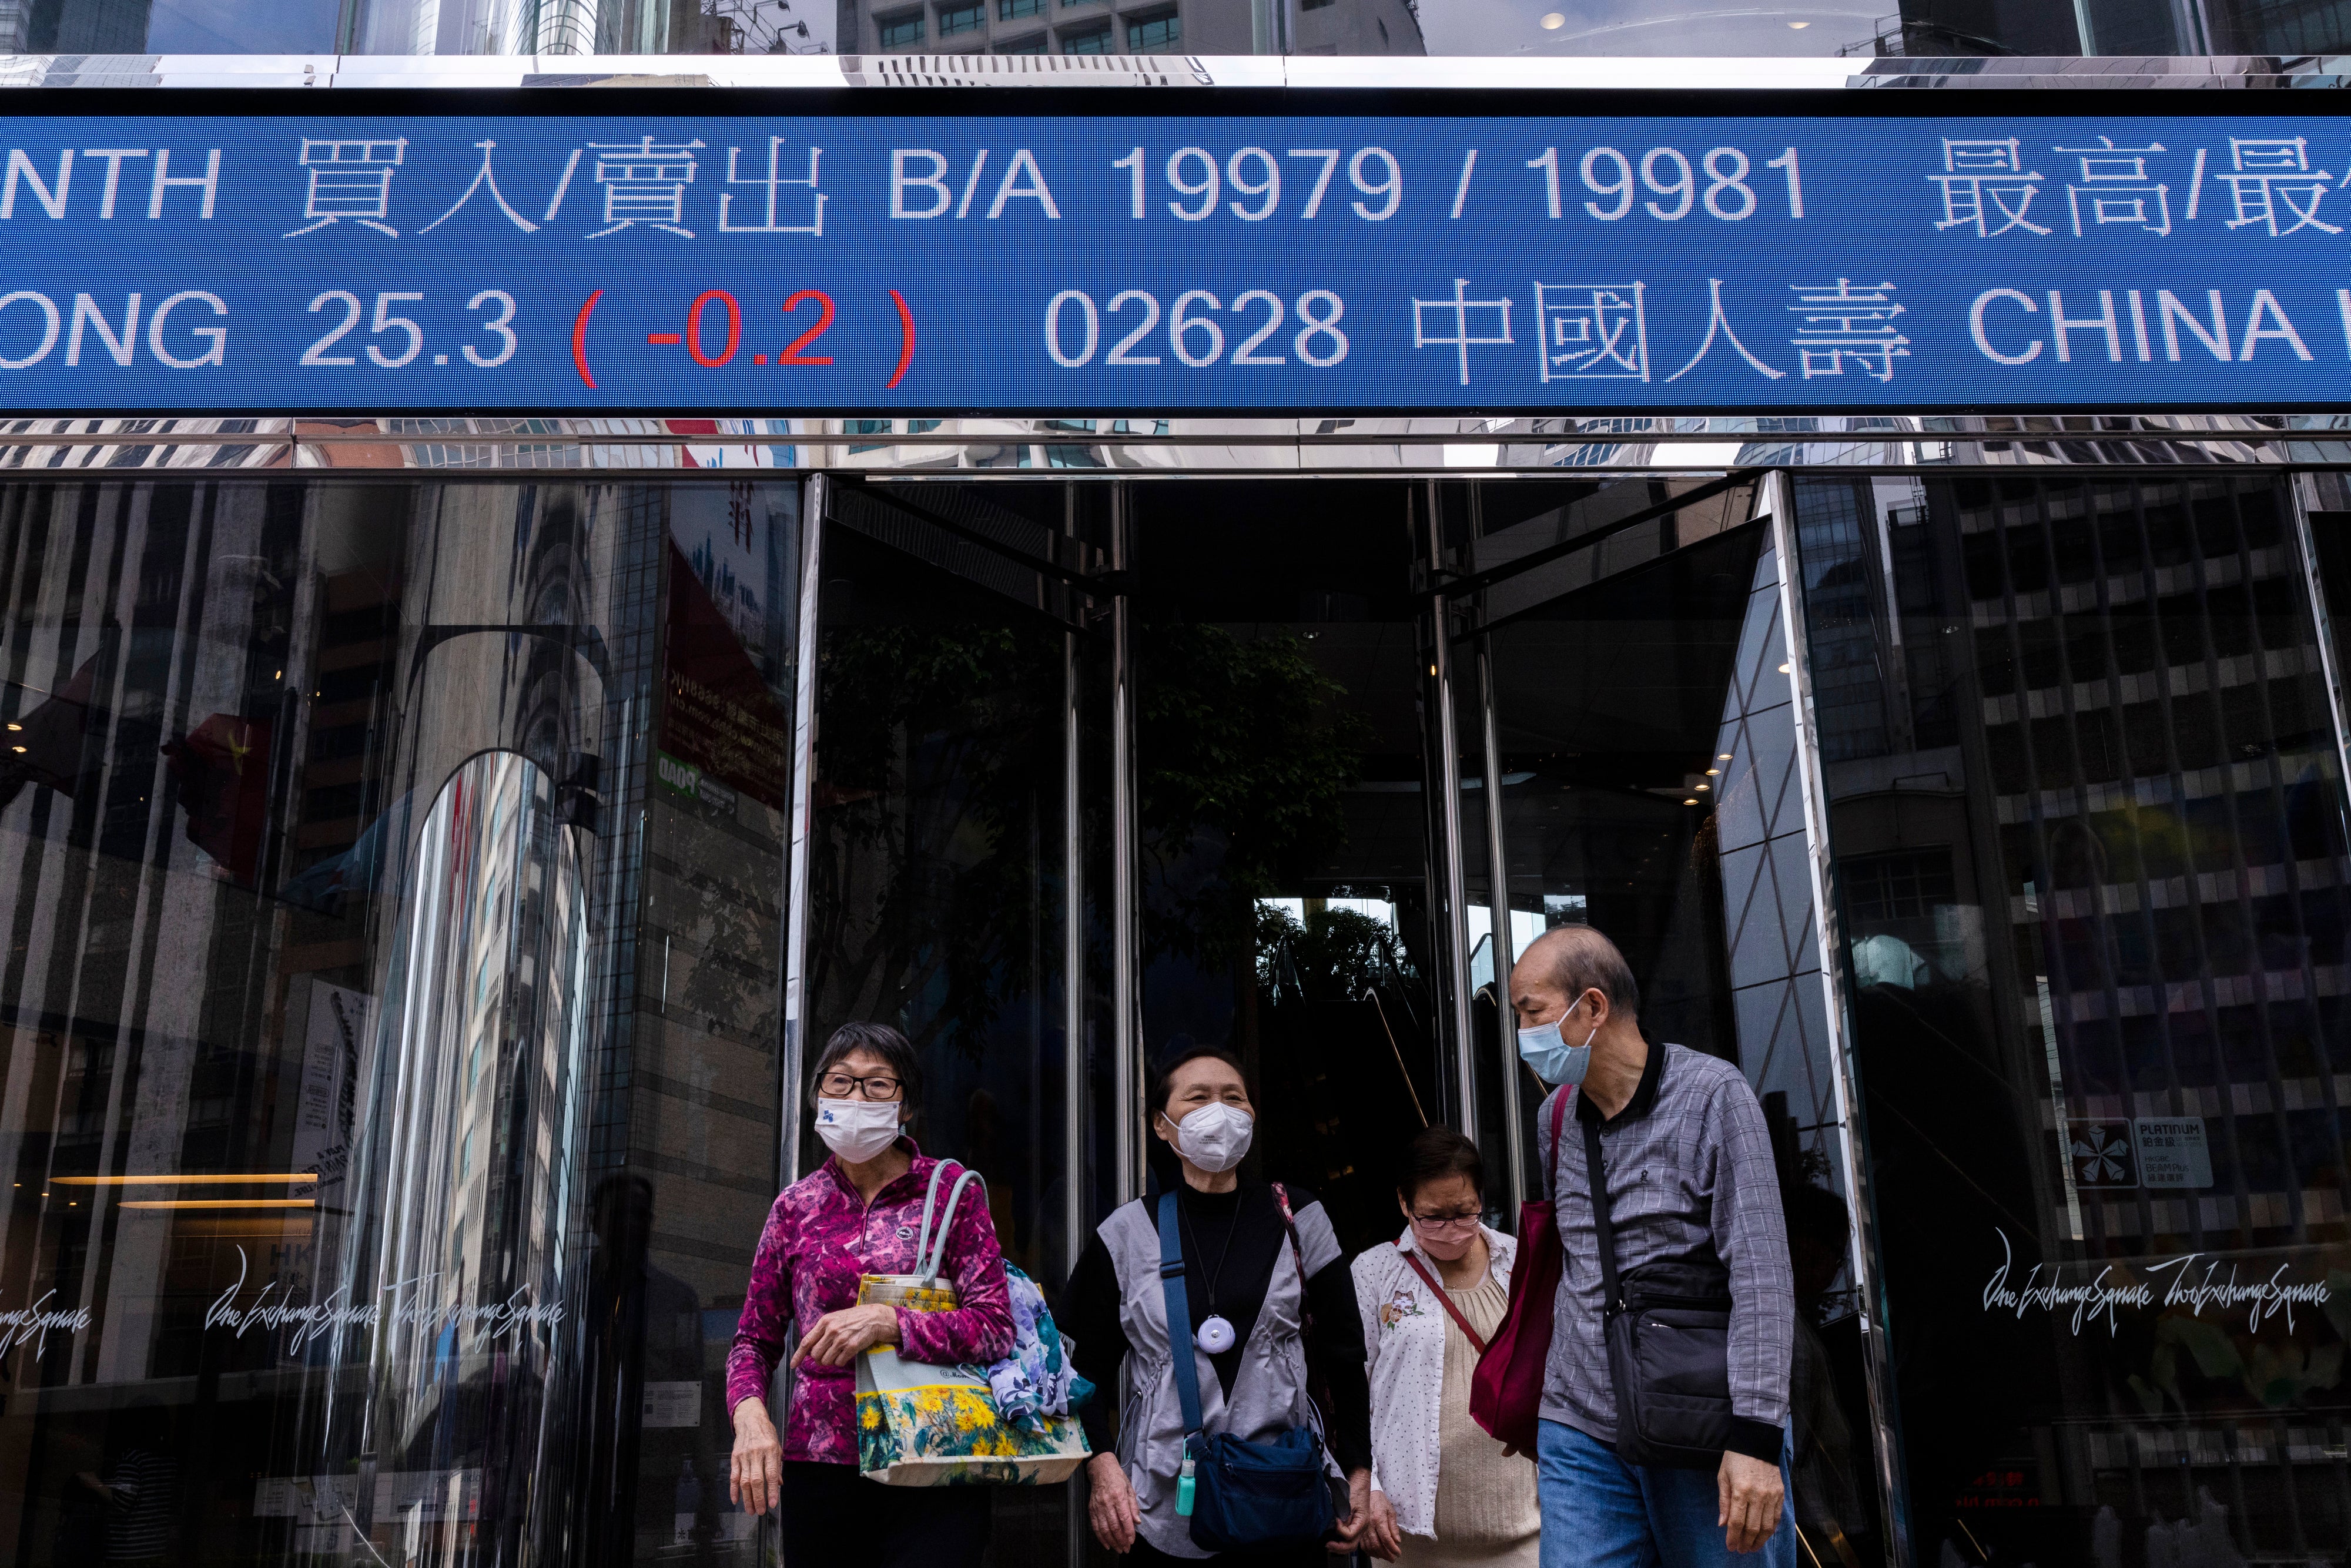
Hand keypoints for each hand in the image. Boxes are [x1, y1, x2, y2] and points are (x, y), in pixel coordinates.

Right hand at [729, 1399, 782, 1516]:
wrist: (750, 1419)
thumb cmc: (766, 1433)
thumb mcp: (777, 1446)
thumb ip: (777, 1465)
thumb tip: (779, 1484)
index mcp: (770, 1450)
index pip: (771, 1474)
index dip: (772, 1491)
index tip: (772, 1504)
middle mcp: (756, 1453)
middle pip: (756, 1480)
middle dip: (758, 1498)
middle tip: (760, 1511)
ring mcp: (744, 1456)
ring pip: (744, 1481)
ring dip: (747, 1498)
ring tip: (750, 1510)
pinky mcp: (734, 1457)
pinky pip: (733, 1476)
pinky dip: (733, 1489)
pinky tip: (736, 1500)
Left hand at [790, 1303, 898, 1368]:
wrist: (875, 1318)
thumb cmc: (854, 1318)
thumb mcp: (835, 1319)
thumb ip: (822, 1331)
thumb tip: (810, 1348)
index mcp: (825, 1322)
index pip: (806, 1341)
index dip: (798, 1355)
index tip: (793, 1365)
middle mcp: (831, 1330)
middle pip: (815, 1354)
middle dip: (819, 1359)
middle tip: (826, 1356)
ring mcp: (841, 1339)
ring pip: (826, 1360)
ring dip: (830, 1361)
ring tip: (837, 1354)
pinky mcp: (852, 1346)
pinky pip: (839, 1362)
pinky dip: (840, 1362)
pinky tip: (846, 1354)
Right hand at [1086, 1452, 1139, 1552]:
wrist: (1101, 1470)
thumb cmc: (1117, 1478)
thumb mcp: (1129, 1489)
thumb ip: (1133, 1506)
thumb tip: (1137, 1522)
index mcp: (1118, 1496)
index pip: (1124, 1518)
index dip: (1129, 1531)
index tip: (1132, 1540)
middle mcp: (1107, 1502)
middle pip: (1114, 1526)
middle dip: (1121, 1540)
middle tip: (1126, 1548)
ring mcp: (1098, 1506)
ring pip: (1104, 1529)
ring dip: (1112, 1541)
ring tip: (1118, 1548)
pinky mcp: (1091, 1509)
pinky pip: (1095, 1526)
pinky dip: (1101, 1537)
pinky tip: (1107, 1544)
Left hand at [1326, 1468, 1372, 1553]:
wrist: (1359, 1482)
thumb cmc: (1355, 1489)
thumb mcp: (1348, 1502)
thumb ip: (1343, 1516)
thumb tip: (1336, 1526)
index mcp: (1362, 1522)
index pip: (1350, 1535)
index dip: (1340, 1530)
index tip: (1335, 1521)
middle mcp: (1362, 1528)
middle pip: (1351, 1545)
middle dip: (1339, 1548)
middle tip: (1327, 1544)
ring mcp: (1359, 1528)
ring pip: (1351, 1545)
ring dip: (1340, 1547)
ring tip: (1329, 1546)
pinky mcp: (1354, 1526)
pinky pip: (1350, 1539)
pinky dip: (1341, 1542)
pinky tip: (1334, 1541)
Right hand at [1362, 1488, 1403, 1560]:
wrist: (1368, 1494)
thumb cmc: (1380, 1501)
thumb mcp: (1391, 1511)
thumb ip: (1394, 1527)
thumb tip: (1397, 1540)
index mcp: (1379, 1519)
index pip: (1386, 1538)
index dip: (1393, 1548)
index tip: (1398, 1553)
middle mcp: (1369, 1525)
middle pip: (1377, 1545)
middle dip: (1386, 1554)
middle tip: (1393, 1558)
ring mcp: (1363, 1528)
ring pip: (1370, 1546)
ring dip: (1379, 1554)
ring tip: (1386, 1556)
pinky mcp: (1359, 1530)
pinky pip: (1363, 1544)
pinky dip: (1369, 1551)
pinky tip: (1375, 1553)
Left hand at [1717, 1450, 1784, 1555]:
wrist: (1757, 1441)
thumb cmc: (1735, 1459)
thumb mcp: (1723, 1477)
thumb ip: (1723, 1502)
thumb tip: (1722, 1524)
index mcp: (1740, 1491)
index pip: (1737, 1521)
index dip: (1733, 1537)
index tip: (1730, 1547)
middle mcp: (1757, 1495)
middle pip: (1753, 1527)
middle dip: (1746, 1542)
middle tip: (1741, 1550)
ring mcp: (1771, 1495)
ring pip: (1767, 1526)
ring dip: (1760, 1540)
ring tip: (1753, 1547)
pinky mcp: (1780, 1494)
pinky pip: (1777, 1517)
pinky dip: (1771, 1529)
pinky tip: (1765, 1535)